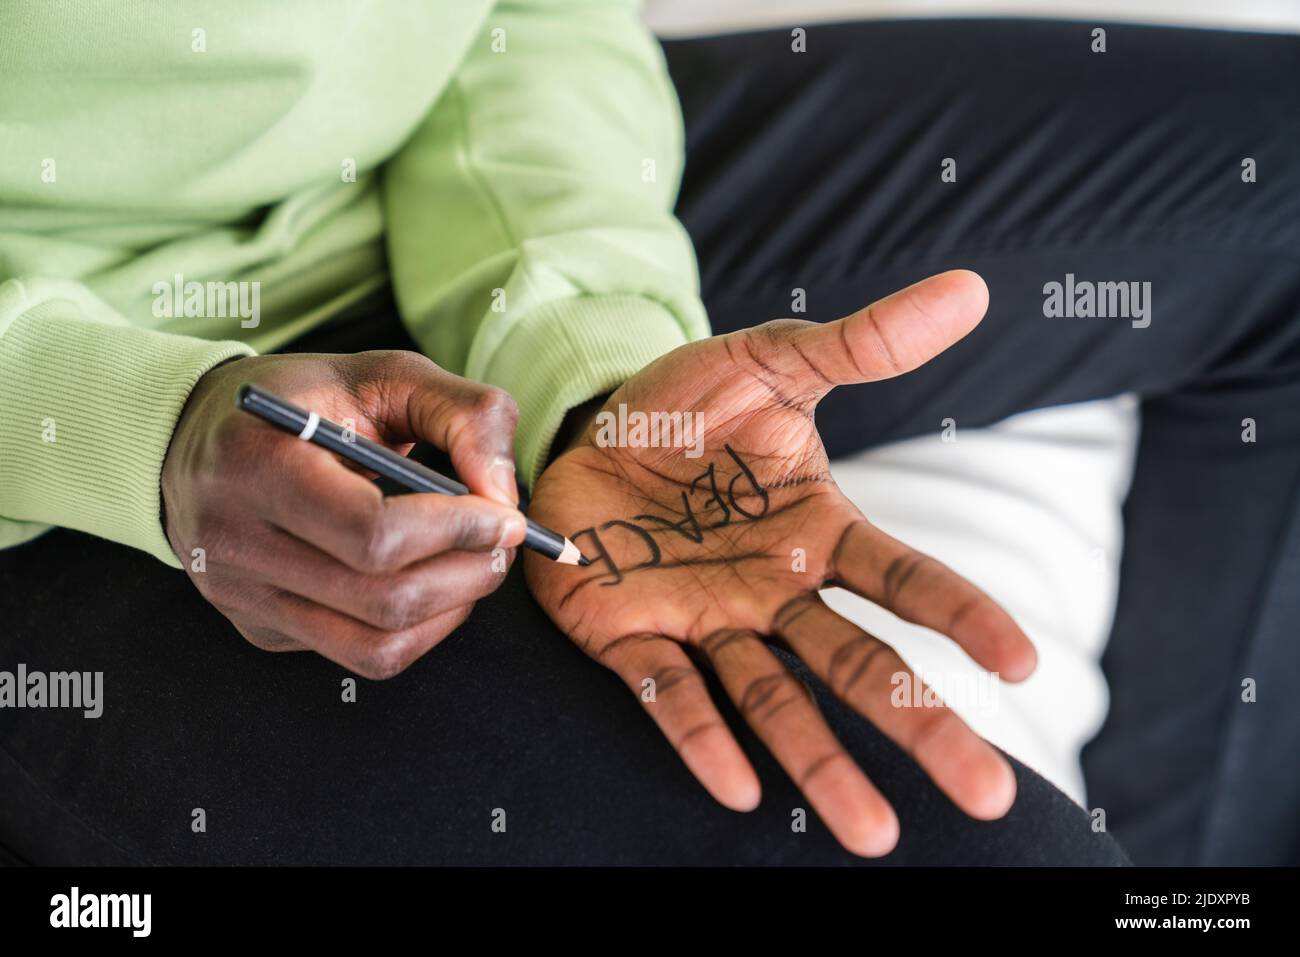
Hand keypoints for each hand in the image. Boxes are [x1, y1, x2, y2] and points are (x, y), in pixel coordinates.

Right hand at [163, 351, 527, 678]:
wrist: (201, 436)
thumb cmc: (308, 400)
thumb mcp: (386, 374)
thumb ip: (465, 413)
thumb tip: (506, 496)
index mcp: (256, 462)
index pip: (370, 531)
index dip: (455, 530)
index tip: (504, 515)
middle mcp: (233, 541)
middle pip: (380, 597)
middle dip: (467, 572)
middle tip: (504, 541)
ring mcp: (241, 596)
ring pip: (375, 643)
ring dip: (452, 609)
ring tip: (477, 563)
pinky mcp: (259, 628)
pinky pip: (357, 656)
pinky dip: (418, 629)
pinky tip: (434, 585)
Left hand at [525, 271, 1036, 856]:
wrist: (591, 428)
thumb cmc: (692, 406)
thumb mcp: (776, 363)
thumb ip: (865, 343)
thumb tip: (973, 290)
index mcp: (819, 532)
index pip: (904, 579)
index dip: (961, 616)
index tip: (1023, 662)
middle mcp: (774, 592)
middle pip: (859, 664)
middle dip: (921, 725)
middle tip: (992, 797)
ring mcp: (706, 621)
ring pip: (775, 700)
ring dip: (821, 763)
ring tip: (873, 833)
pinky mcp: (633, 636)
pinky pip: (672, 693)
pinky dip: (700, 737)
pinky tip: (736, 787)